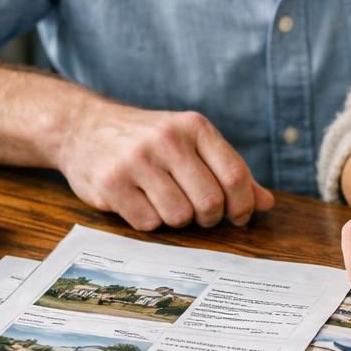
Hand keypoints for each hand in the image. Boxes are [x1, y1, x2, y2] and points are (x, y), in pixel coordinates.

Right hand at [58, 100, 272, 230]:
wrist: (83, 127)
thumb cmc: (148, 140)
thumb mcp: (190, 143)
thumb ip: (229, 171)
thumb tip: (267, 203)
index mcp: (194, 127)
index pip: (235, 176)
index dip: (243, 205)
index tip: (238, 217)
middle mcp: (167, 140)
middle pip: (210, 202)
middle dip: (209, 218)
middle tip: (198, 214)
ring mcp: (136, 161)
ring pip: (179, 217)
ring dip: (177, 220)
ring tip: (165, 202)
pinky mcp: (111, 183)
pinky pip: (148, 223)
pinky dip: (149, 221)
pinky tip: (140, 202)